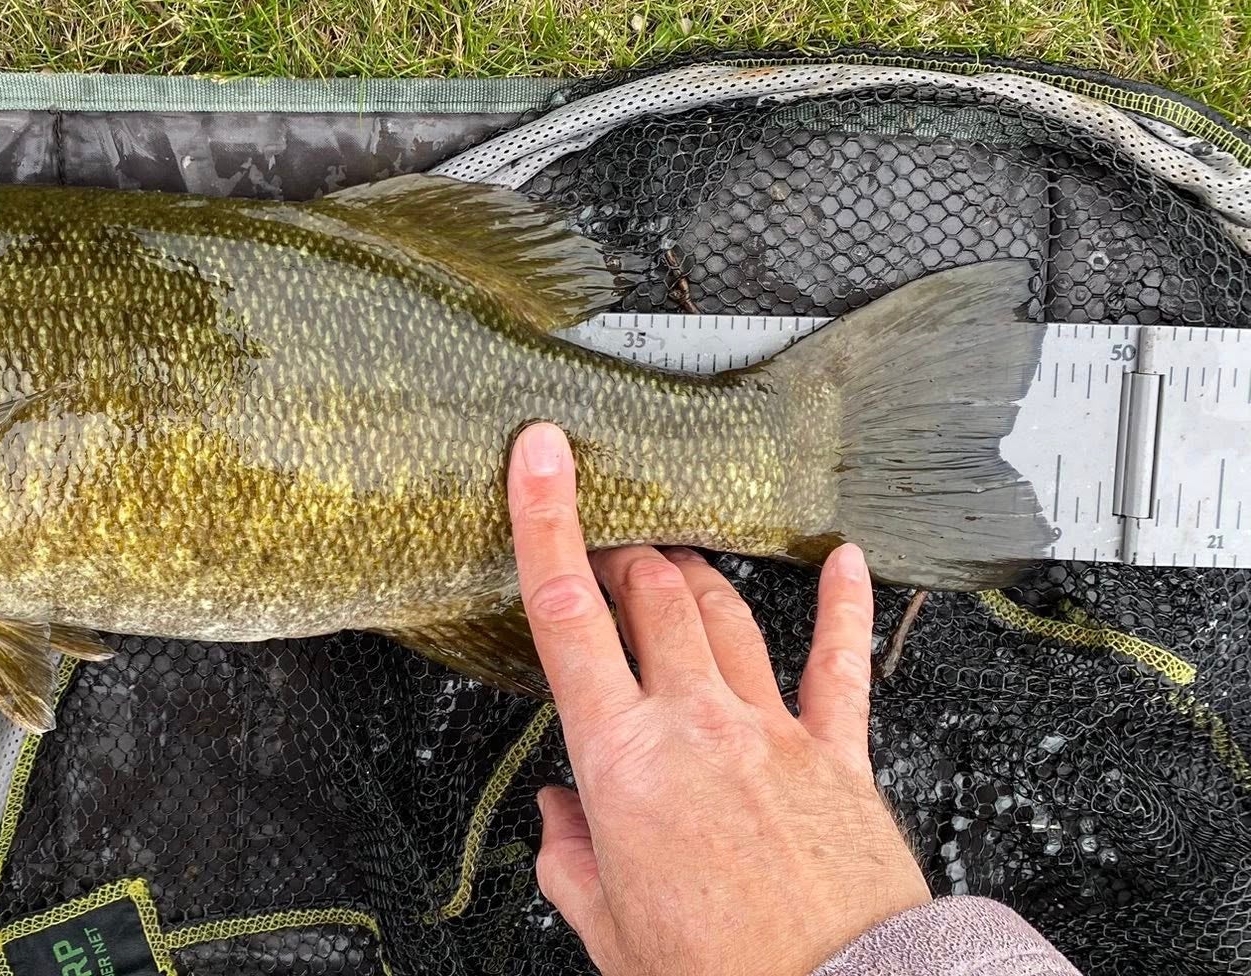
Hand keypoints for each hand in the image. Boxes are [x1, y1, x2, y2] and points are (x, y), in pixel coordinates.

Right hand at [507, 424, 928, 975]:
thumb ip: (571, 858)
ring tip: (669, 562)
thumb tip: (561, 818)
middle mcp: (696, 725)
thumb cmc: (721, 975)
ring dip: (691, 575)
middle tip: (603, 547)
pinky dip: (842, 604)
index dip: (546, 522)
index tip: (538, 457)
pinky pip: (841, 663)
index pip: (567, 615)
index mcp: (623, 762)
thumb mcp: (608, 928)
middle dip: (621, 555)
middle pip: (652, 596)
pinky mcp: (839, 755)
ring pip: (726, 615)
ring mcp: (773, 732)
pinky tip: (843, 562)